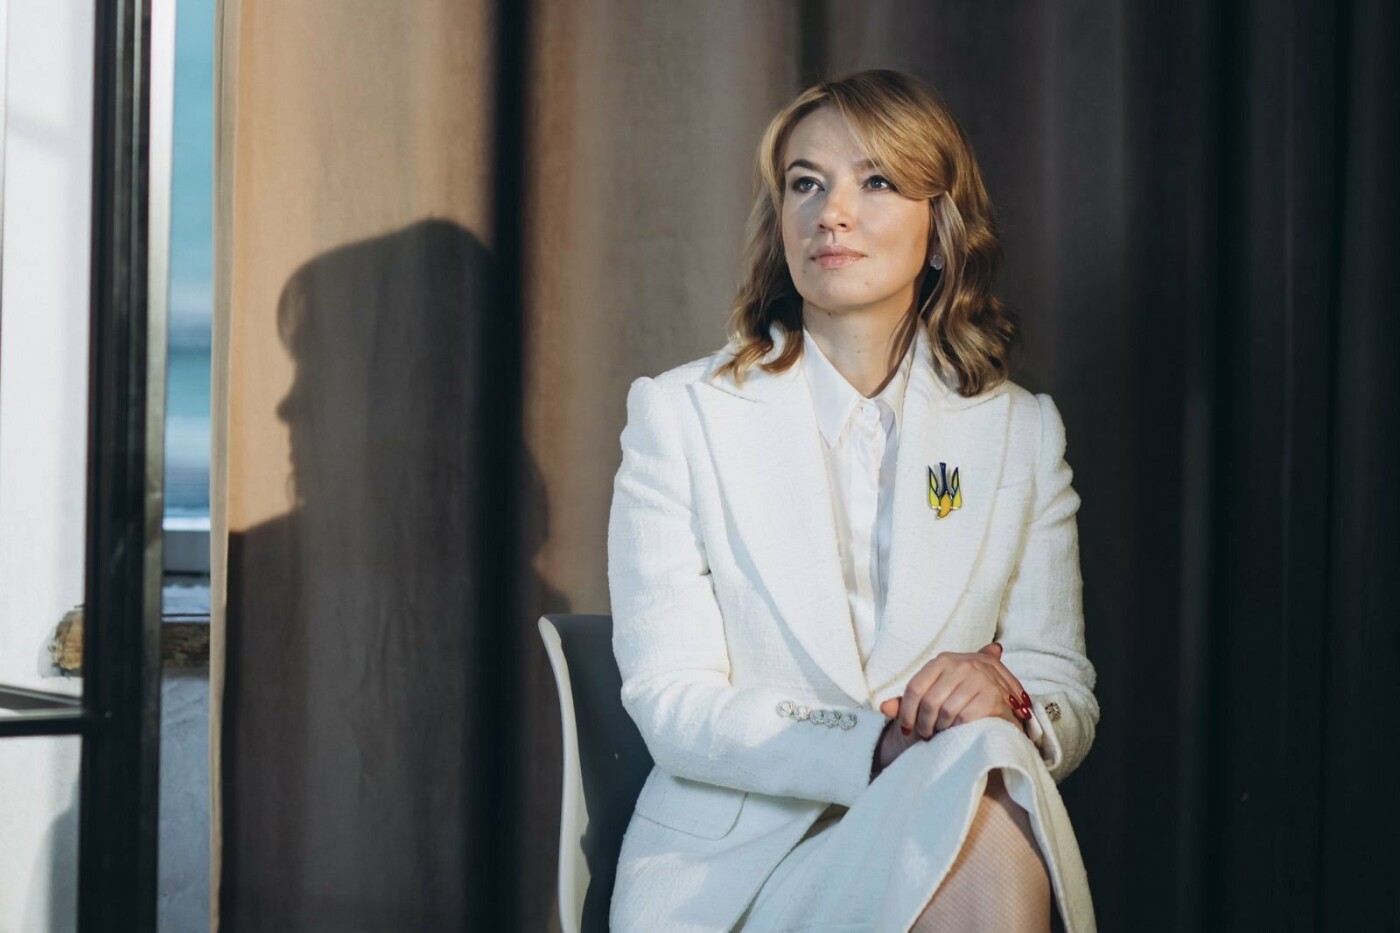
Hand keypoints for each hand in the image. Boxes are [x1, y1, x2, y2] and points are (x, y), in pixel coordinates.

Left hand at [875, 644, 1027, 766]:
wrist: (1000, 708)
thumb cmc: (961, 702)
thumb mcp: (932, 696)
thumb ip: (907, 701)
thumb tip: (883, 707)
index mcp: (942, 661)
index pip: (914, 688)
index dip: (906, 712)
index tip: (906, 727)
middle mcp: (961, 664)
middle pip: (928, 702)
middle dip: (923, 724)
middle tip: (925, 734)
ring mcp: (979, 678)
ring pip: (946, 712)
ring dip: (941, 729)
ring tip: (942, 732)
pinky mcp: (993, 695)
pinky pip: (965, 718)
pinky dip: (958, 730)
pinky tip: (958, 732)